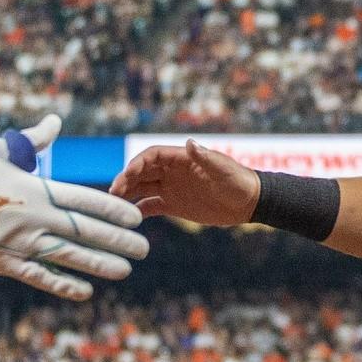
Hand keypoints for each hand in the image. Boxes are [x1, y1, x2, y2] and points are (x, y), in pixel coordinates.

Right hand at [0, 114, 148, 300]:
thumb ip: (33, 141)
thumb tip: (55, 121)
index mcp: (35, 189)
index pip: (86, 200)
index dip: (114, 210)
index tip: (136, 218)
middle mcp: (34, 218)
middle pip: (86, 231)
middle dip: (117, 241)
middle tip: (144, 250)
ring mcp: (19, 243)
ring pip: (69, 256)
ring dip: (100, 264)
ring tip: (125, 271)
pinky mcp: (1, 262)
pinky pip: (39, 276)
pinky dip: (63, 284)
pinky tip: (85, 291)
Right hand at [111, 141, 258, 224]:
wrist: (248, 202)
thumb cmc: (238, 180)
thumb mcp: (222, 168)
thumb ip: (205, 157)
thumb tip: (190, 143)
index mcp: (181, 158)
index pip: (151, 156)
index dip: (136, 163)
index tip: (126, 175)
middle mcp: (172, 172)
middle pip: (142, 172)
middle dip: (126, 180)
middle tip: (112, 194)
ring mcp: (171, 188)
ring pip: (142, 188)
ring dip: (127, 194)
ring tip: (112, 206)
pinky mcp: (174, 205)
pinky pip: (151, 206)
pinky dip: (139, 210)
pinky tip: (128, 218)